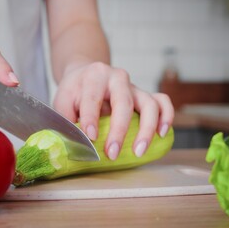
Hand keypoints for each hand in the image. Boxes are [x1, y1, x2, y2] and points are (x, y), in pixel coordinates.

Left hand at [54, 62, 173, 159]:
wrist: (86, 74)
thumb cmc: (74, 91)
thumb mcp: (62, 101)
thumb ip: (66, 121)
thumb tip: (73, 145)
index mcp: (94, 76)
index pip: (93, 97)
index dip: (91, 118)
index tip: (90, 137)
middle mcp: (117, 78)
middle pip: (124, 102)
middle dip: (119, 130)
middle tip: (112, 153)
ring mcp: (134, 86)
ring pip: (149, 103)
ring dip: (147, 129)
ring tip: (139, 151)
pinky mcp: (145, 94)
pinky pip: (162, 101)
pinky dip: (166, 117)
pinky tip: (162, 133)